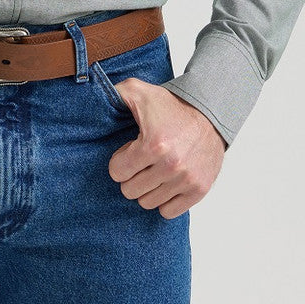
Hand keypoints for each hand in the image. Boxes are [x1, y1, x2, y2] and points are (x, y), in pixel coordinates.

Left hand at [107, 81, 226, 218]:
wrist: (210, 113)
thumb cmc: (172, 106)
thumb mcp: (139, 91)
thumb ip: (114, 93)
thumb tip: (94, 98)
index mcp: (153, 144)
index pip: (117, 172)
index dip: (120, 161)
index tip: (129, 152)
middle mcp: (171, 165)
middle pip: (130, 190)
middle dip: (131, 176)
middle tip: (140, 163)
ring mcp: (186, 179)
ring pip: (148, 203)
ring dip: (147, 189)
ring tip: (153, 171)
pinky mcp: (199, 189)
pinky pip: (169, 212)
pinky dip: (165, 200)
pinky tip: (165, 184)